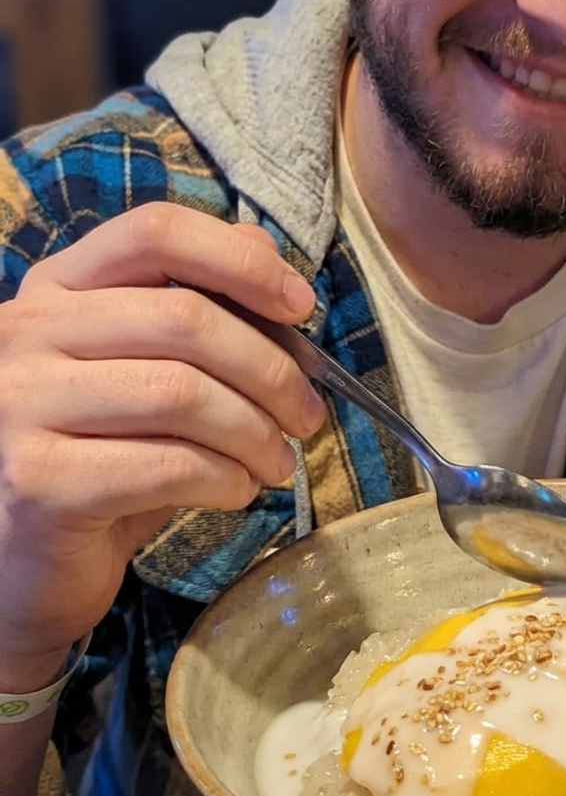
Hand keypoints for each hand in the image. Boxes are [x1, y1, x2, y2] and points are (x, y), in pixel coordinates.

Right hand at [0, 203, 324, 685]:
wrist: (24, 562)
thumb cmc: (100, 460)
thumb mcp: (146, 375)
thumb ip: (194, 309)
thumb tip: (263, 248)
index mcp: (59, 290)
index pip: (154, 233)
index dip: (240, 262)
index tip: (302, 307)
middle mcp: (26, 331)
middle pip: (185, 318)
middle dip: (271, 371)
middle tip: (307, 417)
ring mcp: (20, 405)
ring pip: (184, 393)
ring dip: (257, 433)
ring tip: (279, 463)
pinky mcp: (39, 481)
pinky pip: (171, 465)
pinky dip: (227, 479)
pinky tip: (239, 491)